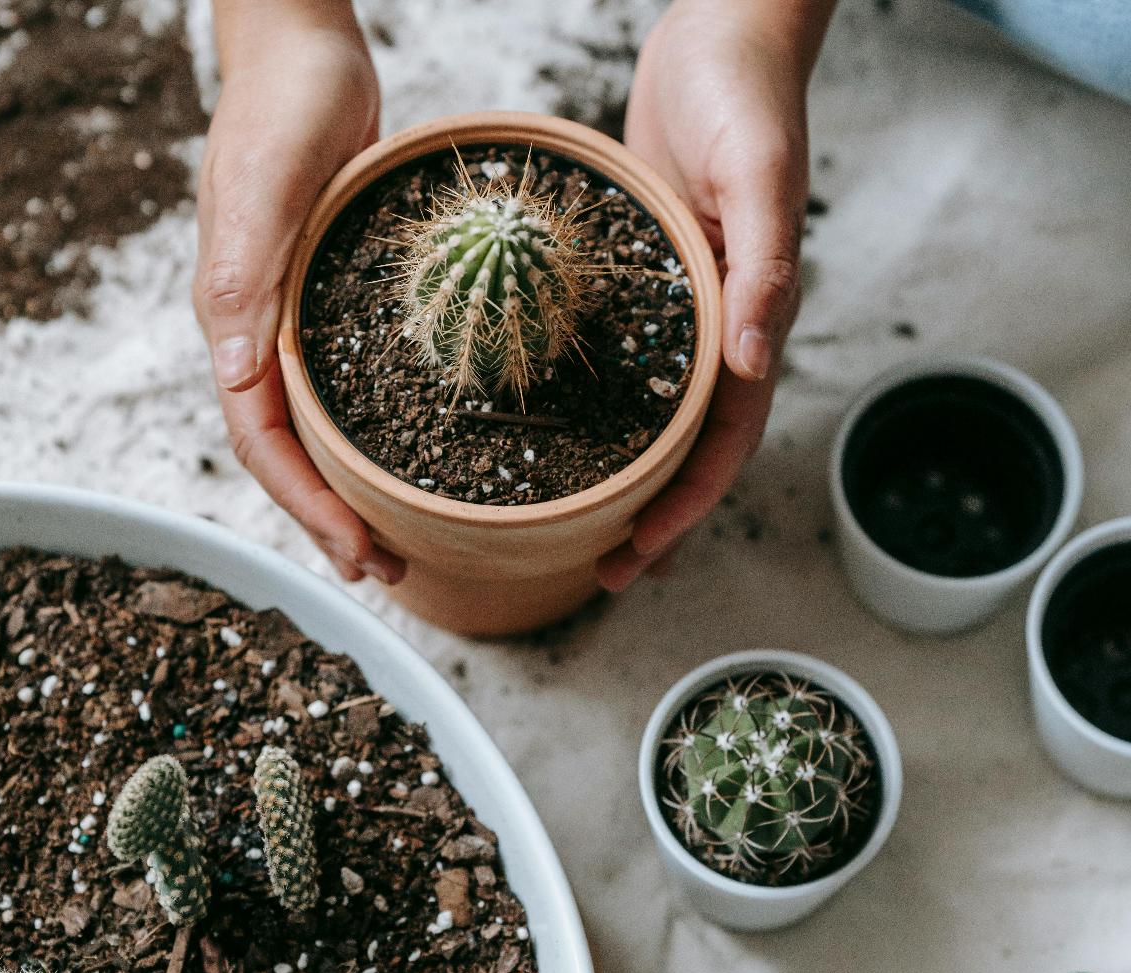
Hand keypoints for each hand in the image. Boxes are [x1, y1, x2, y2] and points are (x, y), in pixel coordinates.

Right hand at [194, 0, 403, 583]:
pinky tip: (407, 461)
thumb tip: (235, 377)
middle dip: (330, 521)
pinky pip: (344, 393)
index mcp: (235, 324)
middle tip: (385, 571)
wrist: (306, 54)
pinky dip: (370, 440)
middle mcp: (260, 337)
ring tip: (396, 542)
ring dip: (350, 494)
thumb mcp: (263, 186)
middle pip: (288, 456)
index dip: (306, 507)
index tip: (358, 552)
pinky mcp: (331, 308)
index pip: (261, 444)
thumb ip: (242, 276)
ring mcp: (295, 325)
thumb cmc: (282, 108)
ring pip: (316, 433)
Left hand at [597, 0, 832, 589]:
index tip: (638, 555)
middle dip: (652, 518)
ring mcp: (674, 311)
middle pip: (685, 449)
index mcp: (748, 320)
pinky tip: (551, 431)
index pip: (723, 440)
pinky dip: (591, 409)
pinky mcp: (639, 282)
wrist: (721, 32)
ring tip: (576, 531)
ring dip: (621, 479)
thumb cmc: (746, 94)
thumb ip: (764, 270)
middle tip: (604, 575)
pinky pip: (616, 362)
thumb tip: (754, 365)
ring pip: (650, 418)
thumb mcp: (758, 175)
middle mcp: (712, 330)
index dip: (685, 506)